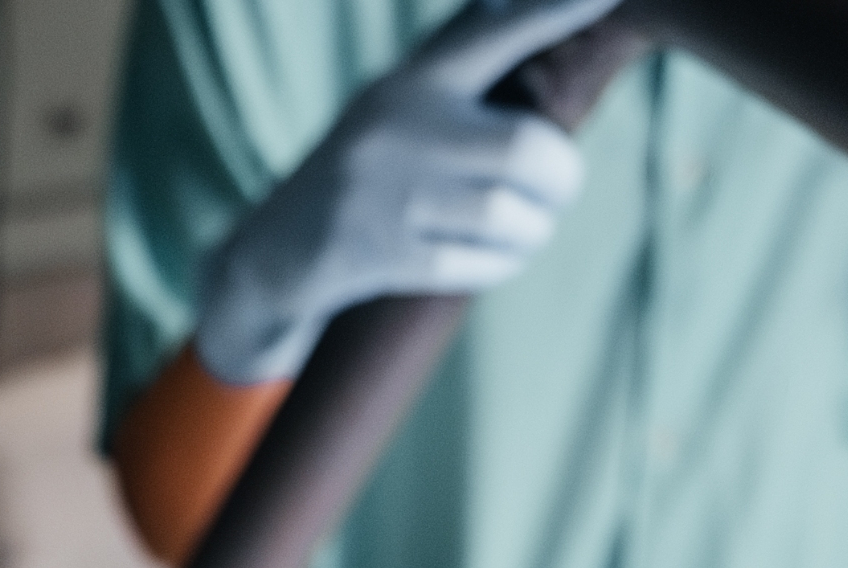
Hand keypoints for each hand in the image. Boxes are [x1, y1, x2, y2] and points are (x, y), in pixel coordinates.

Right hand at [191, 0, 618, 387]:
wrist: (278, 250)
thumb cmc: (367, 169)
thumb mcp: (403, 102)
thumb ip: (469, 67)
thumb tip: (569, 12)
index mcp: (414, 80)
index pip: (494, 32)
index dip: (551, 11)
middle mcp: (399, 126)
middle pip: (528, 150)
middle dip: (561, 178)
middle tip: (557, 186)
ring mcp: (389, 194)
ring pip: (510, 216)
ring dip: (535, 228)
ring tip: (525, 225)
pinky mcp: (384, 254)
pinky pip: (481, 263)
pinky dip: (503, 261)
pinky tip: (494, 252)